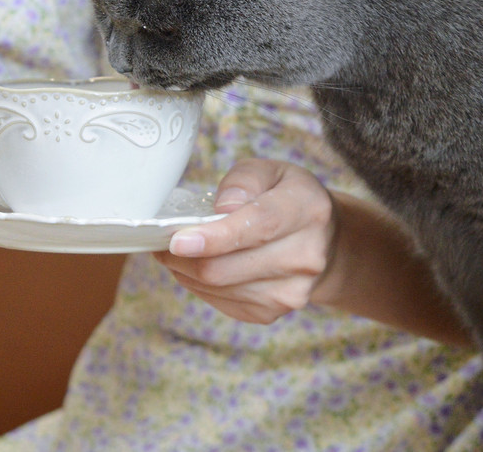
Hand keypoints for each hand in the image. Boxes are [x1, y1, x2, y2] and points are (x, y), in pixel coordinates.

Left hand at [153, 158, 336, 323]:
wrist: (321, 241)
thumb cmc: (286, 198)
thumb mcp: (269, 171)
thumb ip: (243, 181)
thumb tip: (222, 209)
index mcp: (307, 211)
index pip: (257, 227)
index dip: (214, 237)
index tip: (178, 240)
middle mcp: (305, 257)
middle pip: (226, 268)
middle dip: (183, 256)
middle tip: (161, 238)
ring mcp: (290, 292)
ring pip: (217, 288)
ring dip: (186, 270)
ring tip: (178, 249)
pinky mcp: (271, 313)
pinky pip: (219, 301)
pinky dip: (198, 284)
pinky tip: (198, 264)